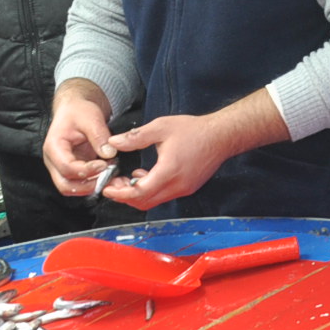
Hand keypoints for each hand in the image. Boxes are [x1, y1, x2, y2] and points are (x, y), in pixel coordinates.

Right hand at [43, 80, 116, 197]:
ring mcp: (62, 167)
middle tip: (107, 177)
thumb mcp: (91, 118)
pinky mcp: (72, 169)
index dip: (86, 170)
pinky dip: (93, 182)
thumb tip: (109, 153)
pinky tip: (107, 173)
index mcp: (54, 147)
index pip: (66, 168)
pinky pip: (80, 183)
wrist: (76, 109)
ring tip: (109, 174)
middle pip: (65, 185)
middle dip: (87, 186)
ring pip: (72, 188)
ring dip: (91, 186)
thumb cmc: (78, 112)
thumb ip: (99, 136)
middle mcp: (54, 161)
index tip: (104, 165)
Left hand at [98, 114, 230, 209]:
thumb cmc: (196, 131)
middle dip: (124, 196)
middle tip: (113, 184)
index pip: (139, 193)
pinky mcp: (187, 188)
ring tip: (126, 180)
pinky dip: (149, 191)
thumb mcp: (161, 127)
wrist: (222, 136)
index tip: (107, 189)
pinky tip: (144, 176)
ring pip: (153, 201)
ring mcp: (183, 189)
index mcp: (169, 171)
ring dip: (136, 195)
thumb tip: (114, 142)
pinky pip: (163, 196)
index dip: (120, 194)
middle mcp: (177, 185)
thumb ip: (136, 137)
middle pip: (144, 202)